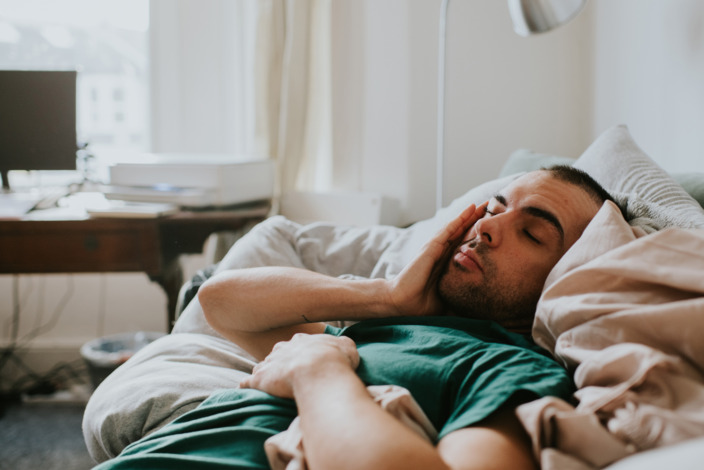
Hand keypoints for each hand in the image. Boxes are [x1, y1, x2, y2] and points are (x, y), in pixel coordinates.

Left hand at [240, 333, 359, 398]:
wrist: (319, 370)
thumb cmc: (335, 359)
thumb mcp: (346, 346)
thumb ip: (342, 345)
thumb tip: (343, 346)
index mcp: (302, 341)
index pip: (296, 344)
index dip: (299, 354)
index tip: (303, 363)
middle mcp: (283, 348)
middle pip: (277, 354)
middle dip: (280, 363)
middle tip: (288, 375)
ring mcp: (269, 363)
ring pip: (262, 367)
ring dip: (264, 375)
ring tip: (269, 387)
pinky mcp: (259, 379)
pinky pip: (247, 382)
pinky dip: (247, 385)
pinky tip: (247, 391)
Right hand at [387, 203, 486, 316]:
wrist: (401, 304)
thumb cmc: (419, 305)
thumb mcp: (447, 301)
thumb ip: (460, 302)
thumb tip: (479, 313)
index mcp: (444, 265)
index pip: (463, 246)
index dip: (475, 235)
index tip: (489, 227)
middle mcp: (440, 254)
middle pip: (461, 233)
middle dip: (475, 220)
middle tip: (491, 208)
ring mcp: (435, 249)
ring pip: (456, 228)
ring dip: (469, 215)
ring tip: (483, 204)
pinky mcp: (430, 248)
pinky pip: (447, 230)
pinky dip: (459, 219)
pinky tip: (469, 210)